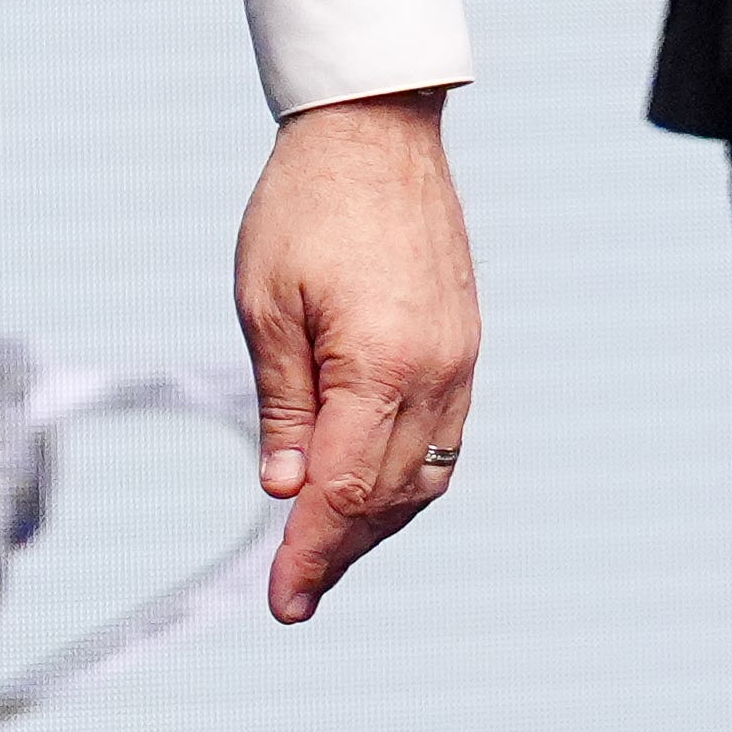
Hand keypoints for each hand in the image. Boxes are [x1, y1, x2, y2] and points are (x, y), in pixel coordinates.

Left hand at [235, 91, 479, 623]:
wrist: (375, 129)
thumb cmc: (306, 207)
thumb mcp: (266, 307)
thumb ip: (284, 408)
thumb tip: (288, 491)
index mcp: (379, 364)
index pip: (346, 491)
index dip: (311, 554)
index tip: (282, 602)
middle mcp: (435, 371)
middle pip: (391, 497)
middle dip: (341, 551)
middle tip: (293, 594)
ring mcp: (460, 358)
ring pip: (426, 476)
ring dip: (377, 523)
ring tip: (325, 553)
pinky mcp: (465, 343)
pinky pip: (445, 438)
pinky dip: (407, 479)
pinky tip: (371, 492)